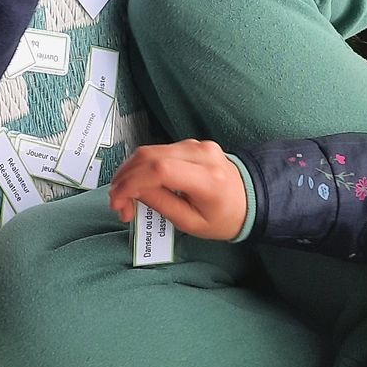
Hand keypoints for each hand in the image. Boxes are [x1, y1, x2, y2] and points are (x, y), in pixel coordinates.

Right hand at [107, 139, 246, 240]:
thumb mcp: (191, 222)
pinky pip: (156, 151)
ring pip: (148, 151)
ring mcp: (196, 145)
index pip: (161, 170)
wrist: (249, 200)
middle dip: (124, 178)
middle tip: (116, 203)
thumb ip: (160, 204)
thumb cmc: (223, 217)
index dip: (132, 183)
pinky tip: (136, 185)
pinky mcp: (190, 143)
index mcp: (208, 179)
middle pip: (149, 155)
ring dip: (129, 173)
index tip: (117, 201)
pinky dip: (140, 168)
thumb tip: (131, 191)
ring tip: (124, 197)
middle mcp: (203, 154)